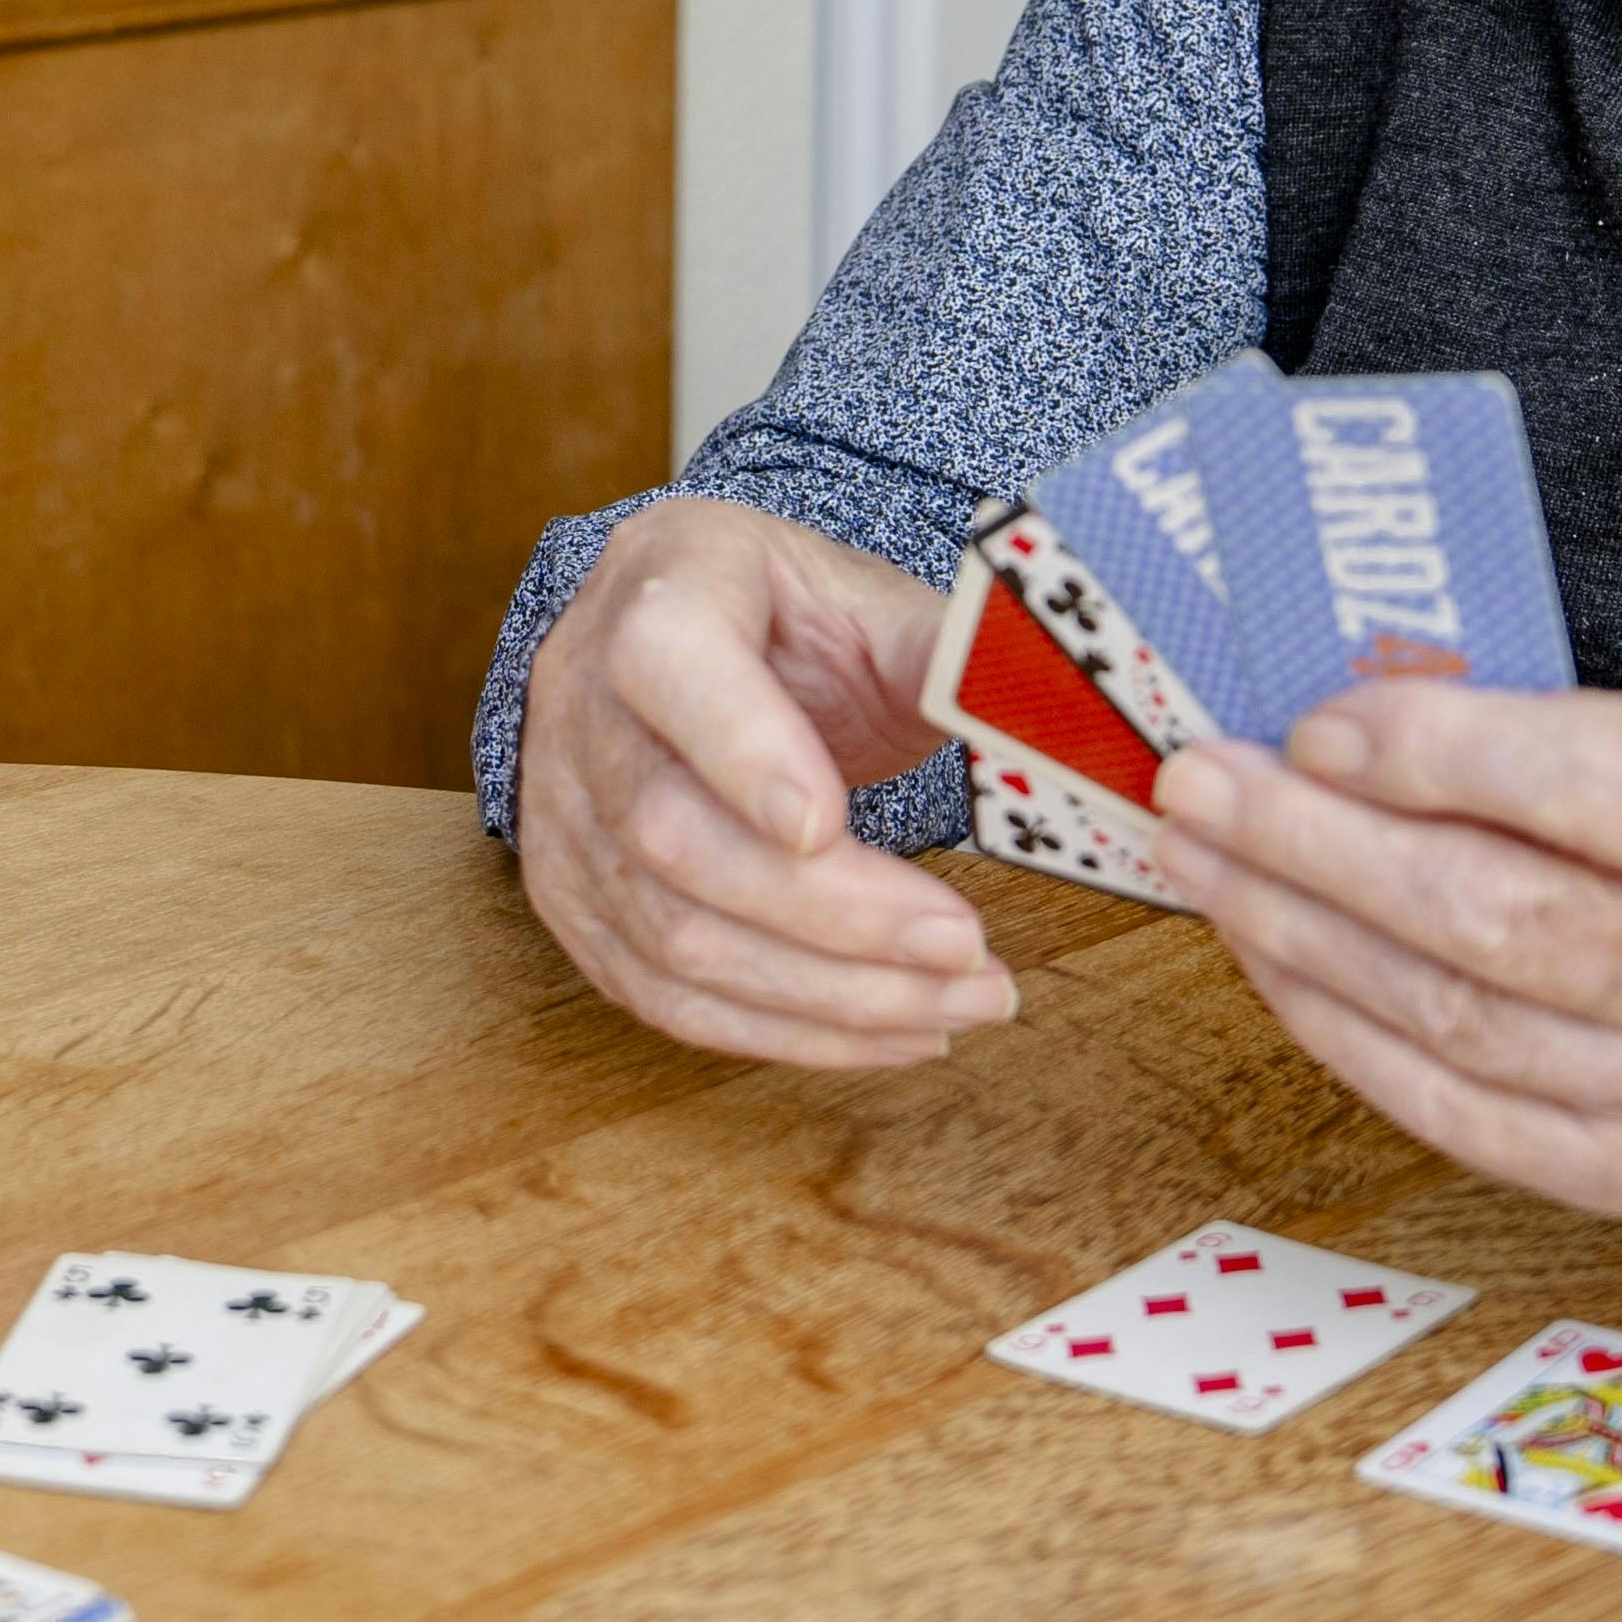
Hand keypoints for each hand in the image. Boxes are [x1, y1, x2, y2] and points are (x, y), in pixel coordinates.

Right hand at [512, 497, 1018, 1066]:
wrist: (681, 637)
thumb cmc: (789, 620)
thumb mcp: (869, 602)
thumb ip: (951, 659)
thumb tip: (1063, 727)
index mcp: (661, 588)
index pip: (669, 663)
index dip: (743, 752)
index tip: (832, 827)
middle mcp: (581, 700)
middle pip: (674, 832)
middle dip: (835, 915)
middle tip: (967, 952)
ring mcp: (558, 809)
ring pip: (671, 936)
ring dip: (830, 997)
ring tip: (962, 1006)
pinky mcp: (567, 899)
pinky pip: (663, 996)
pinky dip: (785, 1032)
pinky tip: (887, 1033)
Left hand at [1152, 681, 1621, 1219]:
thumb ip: (1569, 738)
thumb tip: (1353, 737)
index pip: (1608, 797)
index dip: (1447, 761)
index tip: (1320, 722)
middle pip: (1506, 922)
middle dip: (1320, 848)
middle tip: (1201, 781)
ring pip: (1465, 1022)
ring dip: (1301, 935)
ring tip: (1203, 856)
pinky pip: (1468, 1114)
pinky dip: (1349, 1032)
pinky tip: (1275, 958)